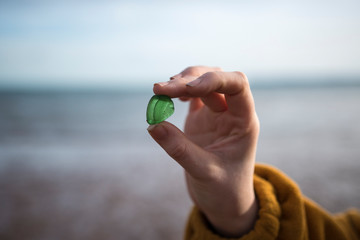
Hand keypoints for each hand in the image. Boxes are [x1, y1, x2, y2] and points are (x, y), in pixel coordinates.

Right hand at [147, 66, 258, 236]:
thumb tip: (153, 124)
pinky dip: (178, 91)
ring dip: (181, 81)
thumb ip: (180, 149)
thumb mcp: (204, 172)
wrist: (224, 201)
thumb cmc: (224, 190)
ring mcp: (216, 113)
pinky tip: (167, 96)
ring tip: (159, 90)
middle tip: (159, 89)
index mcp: (244, 121)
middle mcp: (232, 112)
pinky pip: (191, 95)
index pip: (237, 85)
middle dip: (188, 79)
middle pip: (214, 80)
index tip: (186, 89)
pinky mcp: (202, 118)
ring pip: (202, 83)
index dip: (213, 80)